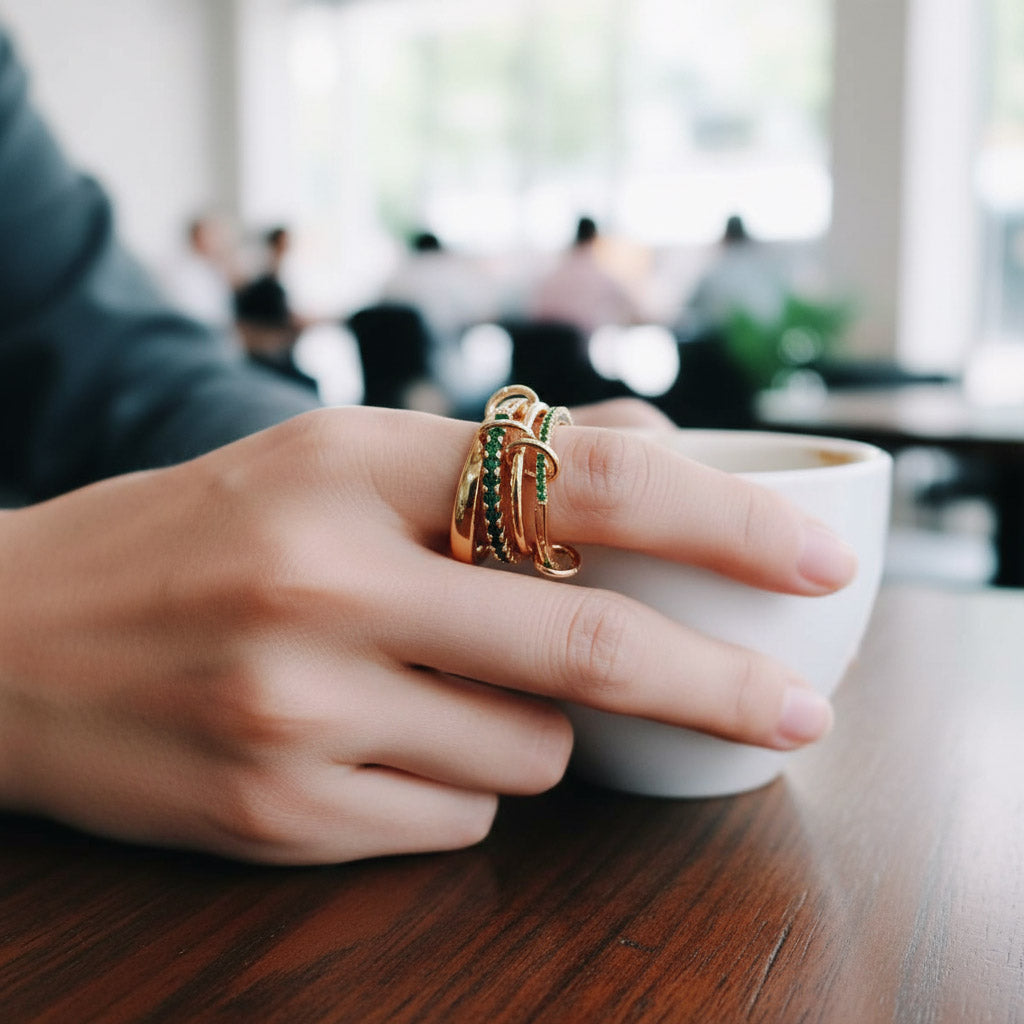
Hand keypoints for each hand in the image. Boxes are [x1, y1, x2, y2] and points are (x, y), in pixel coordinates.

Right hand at [0, 404, 854, 863]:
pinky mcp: (280, 817)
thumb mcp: (324, 462)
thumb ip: (481, 471)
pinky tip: (378, 743)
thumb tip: (649, 467)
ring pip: (530, 757)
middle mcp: (323, 581)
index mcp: (347, 461)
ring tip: (437, 687)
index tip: (816, 561)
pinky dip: (461, 787)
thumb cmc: (193, 536)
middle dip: (715, 686)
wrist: (13, 643)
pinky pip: (459, 819)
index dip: (721, 522)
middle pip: (589, 649)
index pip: (581, 480)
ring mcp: (297, 711)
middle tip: (795, 711)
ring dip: (530, 731)